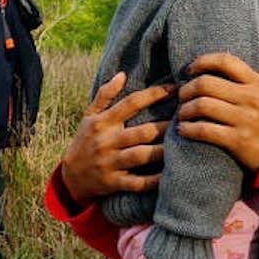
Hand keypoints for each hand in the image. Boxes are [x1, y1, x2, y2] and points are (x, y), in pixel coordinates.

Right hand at [59, 72, 173, 204]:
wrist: (70, 177)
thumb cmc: (85, 140)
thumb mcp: (89, 116)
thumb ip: (105, 95)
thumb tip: (122, 74)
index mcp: (102, 122)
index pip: (131, 103)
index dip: (154, 94)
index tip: (175, 88)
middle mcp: (106, 142)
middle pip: (141, 132)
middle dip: (164, 126)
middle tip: (187, 119)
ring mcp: (110, 164)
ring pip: (141, 156)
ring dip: (163, 150)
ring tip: (183, 144)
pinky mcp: (114, 183)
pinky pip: (138, 183)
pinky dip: (155, 180)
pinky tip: (171, 174)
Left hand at [176, 53, 258, 171]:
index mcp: (257, 83)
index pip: (226, 61)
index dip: (203, 61)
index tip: (190, 70)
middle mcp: (251, 98)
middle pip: (206, 83)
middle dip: (187, 89)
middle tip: (181, 95)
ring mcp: (245, 120)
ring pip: (202, 106)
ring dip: (185, 109)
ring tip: (181, 113)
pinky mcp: (238, 140)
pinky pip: (204, 130)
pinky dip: (188, 129)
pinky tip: (183, 129)